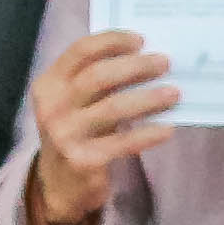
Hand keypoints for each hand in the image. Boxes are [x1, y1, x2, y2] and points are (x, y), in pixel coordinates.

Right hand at [23, 30, 179, 224]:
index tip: (141, 40)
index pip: (80, 51)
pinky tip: (167, 128)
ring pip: (113, 108)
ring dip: (148, 98)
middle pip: (98, 77)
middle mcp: (52, 107)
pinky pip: (122, 143)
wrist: (59, 184)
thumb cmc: (77, 131)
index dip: (112, 41)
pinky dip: (148, 134)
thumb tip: (146, 56)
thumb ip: (98, 79)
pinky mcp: (82, 160)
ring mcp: (65, 135)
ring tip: (174, 93)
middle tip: (165, 63)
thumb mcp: (75, 102)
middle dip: (135, 67)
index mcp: (49, 84)